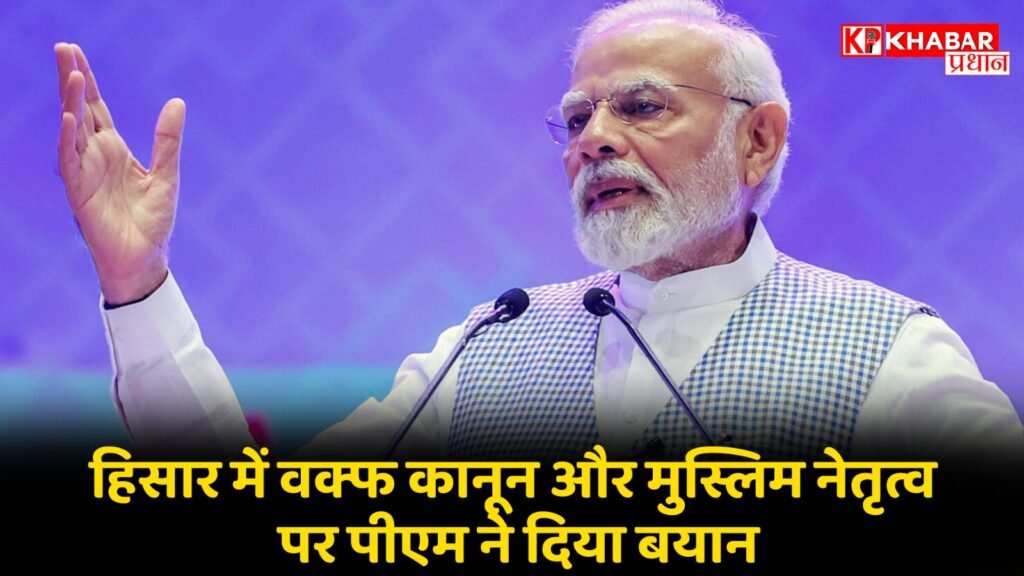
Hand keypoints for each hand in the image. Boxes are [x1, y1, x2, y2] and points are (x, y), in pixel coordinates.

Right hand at [56, 43, 183, 304]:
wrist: (144, 258)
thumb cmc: (153, 221)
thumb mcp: (167, 175)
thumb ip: (168, 140)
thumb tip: (177, 102)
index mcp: (114, 149)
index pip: (96, 107)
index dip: (86, 80)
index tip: (75, 51)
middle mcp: (95, 155)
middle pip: (79, 109)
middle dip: (71, 79)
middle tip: (63, 47)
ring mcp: (84, 172)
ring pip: (72, 129)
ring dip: (69, 102)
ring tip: (70, 74)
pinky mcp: (79, 191)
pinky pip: (70, 161)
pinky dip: (69, 139)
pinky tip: (69, 118)